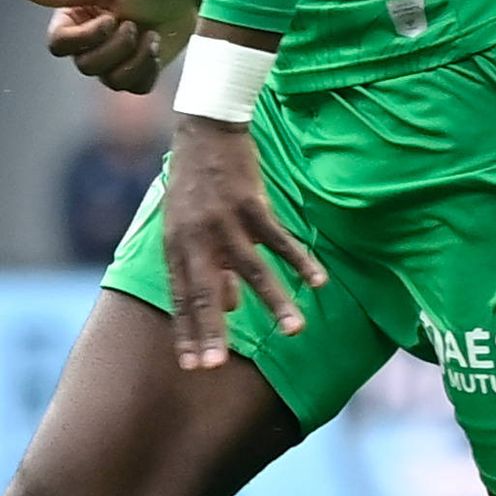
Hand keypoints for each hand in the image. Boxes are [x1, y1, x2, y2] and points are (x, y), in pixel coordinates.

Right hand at [19, 0, 202, 94]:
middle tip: (133, 24)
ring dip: (135, 58)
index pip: (58, 44)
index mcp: (74, 20)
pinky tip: (155, 46)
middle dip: (116, 48)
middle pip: (85, 66)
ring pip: (110, 81)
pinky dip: (148, 68)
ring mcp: (112, 63)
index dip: (85, 38)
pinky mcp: (136, 75)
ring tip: (149, 34)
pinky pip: (135, 88)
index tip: (111, 19)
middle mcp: (87, 44)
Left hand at [160, 114, 326, 368]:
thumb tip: (229, 307)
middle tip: (216, 367)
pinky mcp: (250, 204)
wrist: (205, 128)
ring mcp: (223, 221)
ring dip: (274, 302)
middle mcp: (195, 239)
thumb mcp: (186, 225)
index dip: (186, 332)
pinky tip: (319, 281)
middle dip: (210, 331)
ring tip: (294, 332)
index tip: (193, 367)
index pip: (179, 299)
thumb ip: (206, 267)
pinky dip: (300, 259)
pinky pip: (280, 239)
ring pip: (251, 270)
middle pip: (204, 292)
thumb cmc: (195, 182)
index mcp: (176, 246)